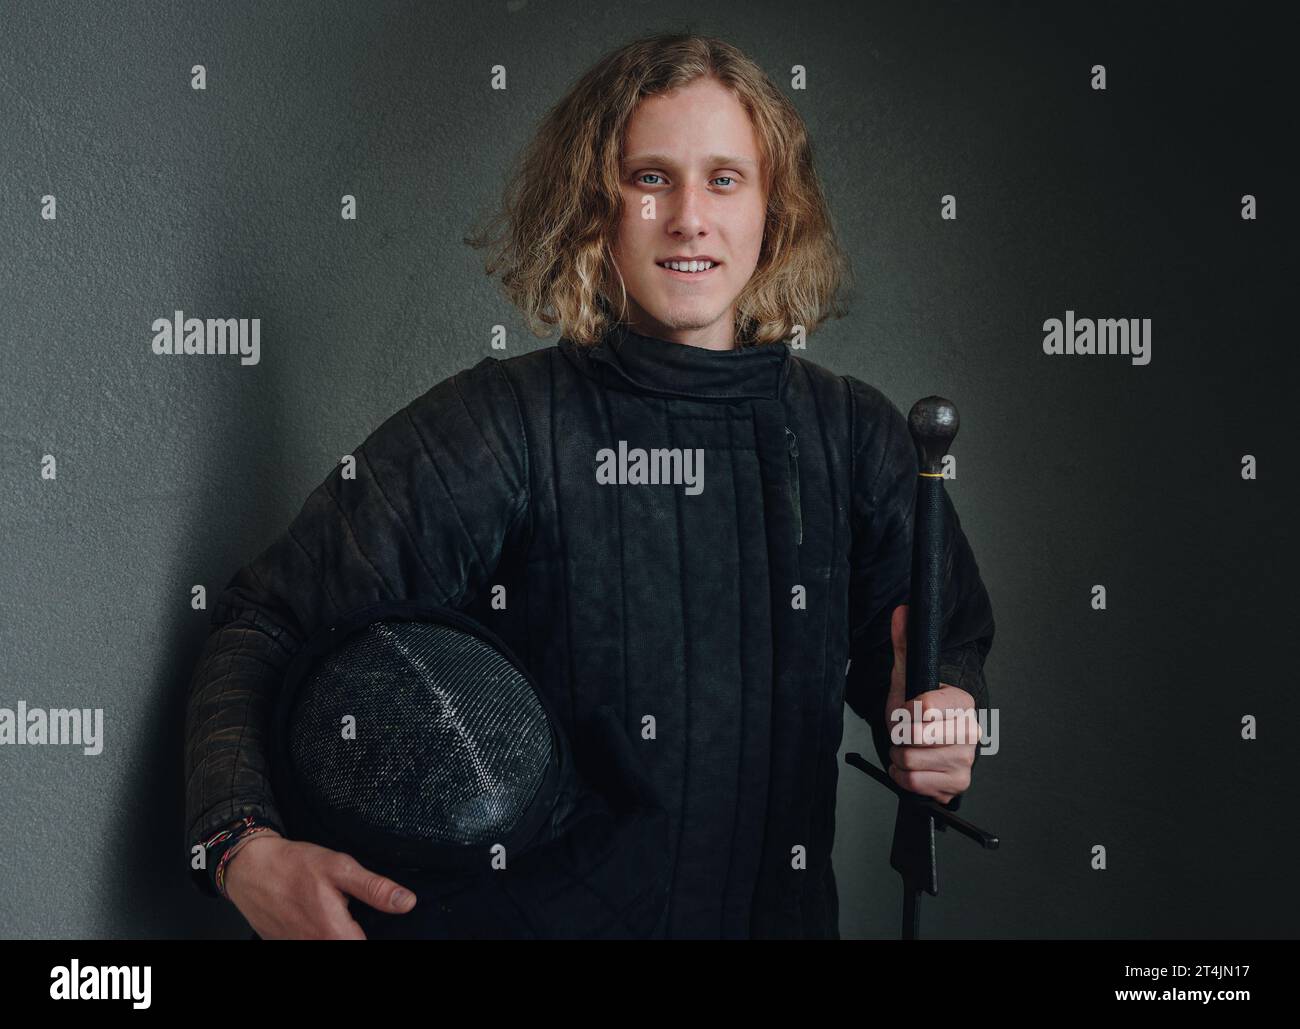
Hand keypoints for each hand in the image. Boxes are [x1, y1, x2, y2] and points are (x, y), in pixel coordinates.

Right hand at [223, 832, 416, 939]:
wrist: (250, 868)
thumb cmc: (293, 866)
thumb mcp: (340, 868)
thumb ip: (374, 889)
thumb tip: (406, 902)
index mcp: (334, 934)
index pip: (366, 947)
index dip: (378, 933)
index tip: (371, 919)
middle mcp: (315, 947)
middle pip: (349, 945)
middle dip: (355, 931)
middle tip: (349, 908)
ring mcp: (299, 948)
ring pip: (330, 944)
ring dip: (338, 932)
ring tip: (333, 910)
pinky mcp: (286, 944)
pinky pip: (311, 942)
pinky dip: (319, 931)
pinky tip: (317, 914)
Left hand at [884, 604, 979, 804]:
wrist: (923, 745)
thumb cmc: (916, 710)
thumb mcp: (907, 677)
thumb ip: (904, 643)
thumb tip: (902, 610)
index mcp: (962, 702)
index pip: (924, 707)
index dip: (906, 709)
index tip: (909, 708)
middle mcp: (971, 732)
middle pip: (913, 736)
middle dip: (899, 733)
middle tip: (906, 729)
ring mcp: (966, 761)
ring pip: (909, 759)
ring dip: (899, 754)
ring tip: (910, 746)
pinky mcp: (957, 785)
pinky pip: (912, 782)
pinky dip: (903, 776)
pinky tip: (912, 766)